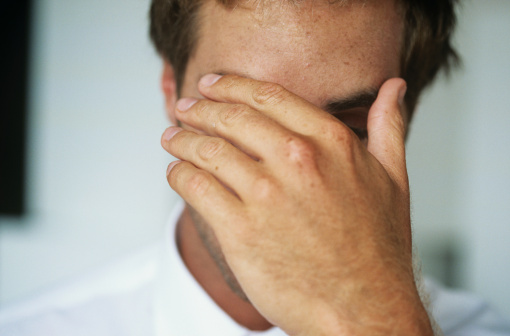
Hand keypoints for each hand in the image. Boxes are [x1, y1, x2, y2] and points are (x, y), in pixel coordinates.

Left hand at [161, 75, 432, 335]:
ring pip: (206, 150)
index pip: (268, 96)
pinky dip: (179, 175)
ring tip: (171, 137)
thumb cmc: (379, 249)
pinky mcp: (241, 230)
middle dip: (199, 108)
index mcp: (332, 142)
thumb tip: (393, 87)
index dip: (231, 85)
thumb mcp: (394, 179)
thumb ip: (388, 127)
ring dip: (181, 140)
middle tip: (185, 107)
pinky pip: (196, 187)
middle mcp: (297, 160)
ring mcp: (267, 195)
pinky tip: (176, 173)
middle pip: (231, 118)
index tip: (212, 84)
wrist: (364, 310)